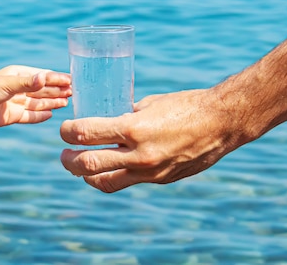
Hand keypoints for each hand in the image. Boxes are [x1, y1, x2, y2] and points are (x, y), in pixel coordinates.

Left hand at [0, 65, 70, 126]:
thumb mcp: (8, 84)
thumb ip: (27, 83)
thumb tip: (45, 78)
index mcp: (19, 75)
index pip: (43, 77)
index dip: (57, 78)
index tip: (72, 80)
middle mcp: (20, 88)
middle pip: (43, 89)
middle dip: (58, 90)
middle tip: (74, 92)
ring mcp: (17, 103)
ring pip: (39, 102)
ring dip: (53, 101)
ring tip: (67, 101)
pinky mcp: (13, 116)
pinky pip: (31, 116)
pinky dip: (41, 115)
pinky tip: (51, 114)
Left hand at [59, 87, 252, 191]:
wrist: (222, 123)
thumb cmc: (186, 105)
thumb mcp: (151, 104)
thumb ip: (127, 115)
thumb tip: (108, 121)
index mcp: (134, 128)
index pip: (86, 133)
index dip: (68, 132)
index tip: (64, 129)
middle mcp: (139, 154)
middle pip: (88, 165)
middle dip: (68, 160)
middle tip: (63, 154)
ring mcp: (150, 171)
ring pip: (105, 182)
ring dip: (86, 176)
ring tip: (80, 168)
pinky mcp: (160, 179)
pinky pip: (128, 182)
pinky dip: (114, 176)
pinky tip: (110, 168)